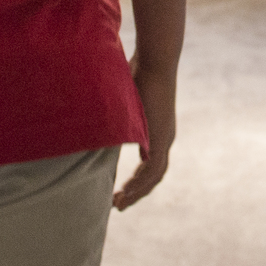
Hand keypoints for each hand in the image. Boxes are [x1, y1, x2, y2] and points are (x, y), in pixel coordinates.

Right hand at [114, 67, 176, 209]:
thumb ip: (119, 118)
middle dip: (137, 193)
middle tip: (119, 205)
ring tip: (120, 203)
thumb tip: (100, 124)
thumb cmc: (138, 74)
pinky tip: (127, 190)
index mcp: (158, 132)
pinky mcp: (162, 136)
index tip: (121, 191)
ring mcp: (165, 138)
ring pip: (154, 176)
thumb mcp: (125, 103)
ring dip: (137, 192)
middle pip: (155, 176)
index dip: (137, 181)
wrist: (155, 61)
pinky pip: (153, 168)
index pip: (151, 165)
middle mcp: (165, 138)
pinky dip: (140, 182)